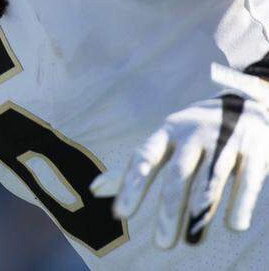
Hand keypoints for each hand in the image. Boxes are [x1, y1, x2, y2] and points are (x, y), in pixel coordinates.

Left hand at [91, 64, 268, 248]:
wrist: (247, 104)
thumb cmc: (194, 132)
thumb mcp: (164, 142)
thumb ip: (135, 167)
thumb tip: (94, 189)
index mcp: (167, 133)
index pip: (144, 158)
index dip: (131, 185)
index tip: (120, 214)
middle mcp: (192, 135)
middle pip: (178, 175)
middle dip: (169, 211)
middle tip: (162, 244)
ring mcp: (224, 141)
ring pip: (211, 180)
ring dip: (201, 213)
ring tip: (192, 243)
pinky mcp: (254, 150)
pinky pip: (246, 179)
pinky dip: (240, 203)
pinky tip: (233, 226)